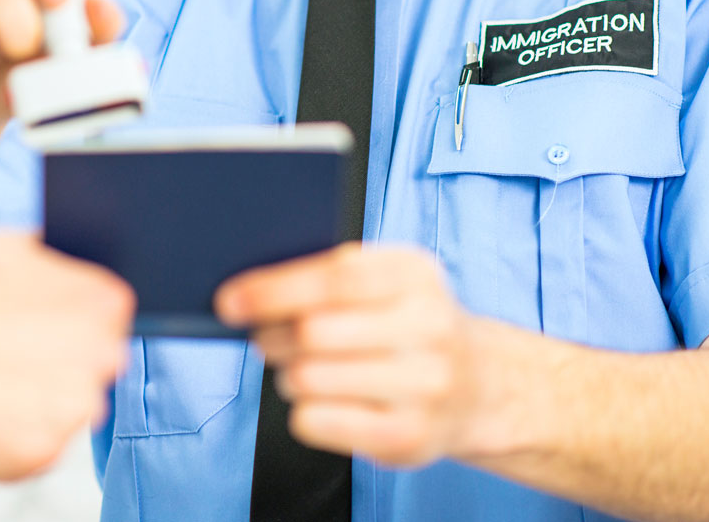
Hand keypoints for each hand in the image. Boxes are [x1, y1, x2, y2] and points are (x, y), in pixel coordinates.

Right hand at [0, 234, 134, 481]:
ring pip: (59, 415)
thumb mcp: (13, 249)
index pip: (108, 324)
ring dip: (24, 405)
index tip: (30, 328)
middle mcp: (102, 358)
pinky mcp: (34, 455)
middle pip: (89, 372)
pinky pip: (29, 454)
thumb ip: (56, 272)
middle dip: (48, 366)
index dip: (63, 326)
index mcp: (104, 304)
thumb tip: (66, 273)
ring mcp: (72, 411)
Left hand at [216, 244, 489, 466]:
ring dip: (288, 375)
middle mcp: (428, 327)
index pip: (334, 278)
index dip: (273, 290)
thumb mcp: (389, 277)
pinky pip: (316, 422)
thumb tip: (253, 290)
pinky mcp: (409, 437)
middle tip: (267, 338)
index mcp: (416, 275)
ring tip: (305, 370)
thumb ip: (331, 271)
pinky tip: (326, 401)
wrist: (478, 384)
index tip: (229, 302)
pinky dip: (304, 412)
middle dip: (273, 336)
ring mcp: (425, 386)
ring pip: (308, 378)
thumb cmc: (411, 324)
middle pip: (313, 331)